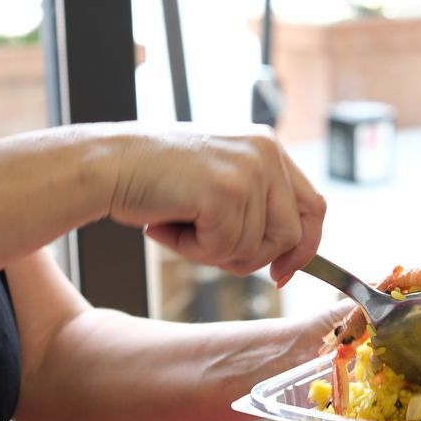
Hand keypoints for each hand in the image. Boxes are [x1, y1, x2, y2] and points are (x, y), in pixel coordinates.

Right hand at [101, 125, 323, 282]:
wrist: (106, 164)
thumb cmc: (153, 179)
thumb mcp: (217, 182)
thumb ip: (255, 207)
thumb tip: (288, 261)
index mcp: (268, 146)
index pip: (313, 207)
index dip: (302, 248)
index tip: (281, 274)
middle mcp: (266, 152)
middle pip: (291, 235)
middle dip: (253, 258)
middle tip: (206, 248)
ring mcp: (249, 170)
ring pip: (255, 249)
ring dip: (211, 252)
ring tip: (178, 224)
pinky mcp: (228, 191)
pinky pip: (225, 250)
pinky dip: (192, 250)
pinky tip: (167, 224)